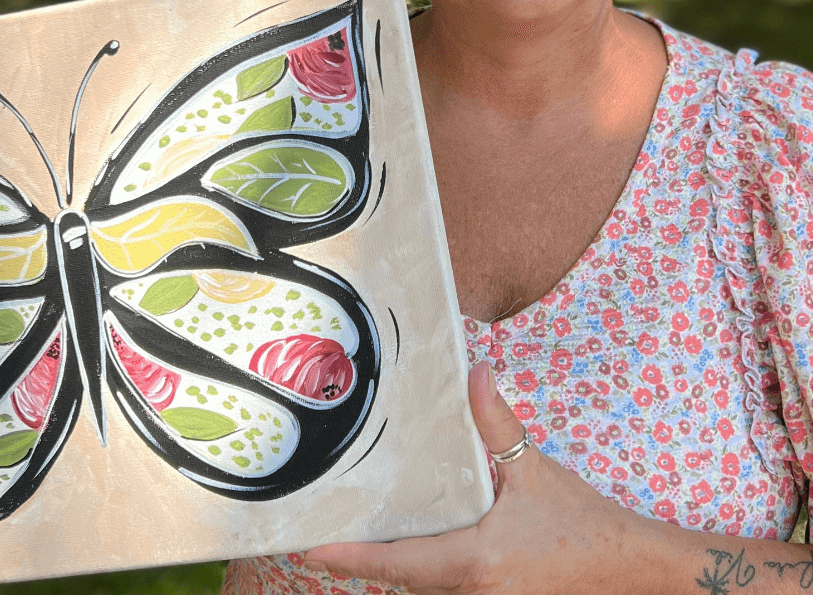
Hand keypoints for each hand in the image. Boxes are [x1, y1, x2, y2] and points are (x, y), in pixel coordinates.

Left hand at [304, 361, 646, 594]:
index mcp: (476, 562)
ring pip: (424, 592)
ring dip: (394, 570)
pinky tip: (411, 551)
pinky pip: (447, 594)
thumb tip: (476, 372)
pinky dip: (424, 576)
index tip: (312, 549)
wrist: (633, 573)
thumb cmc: (584, 524)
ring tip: (354, 541)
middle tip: (321, 537)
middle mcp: (475, 594)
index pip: (400, 562)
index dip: (352, 558)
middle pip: (404, 582)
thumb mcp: (535, 469)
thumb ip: (498, 422)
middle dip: (363, 564)